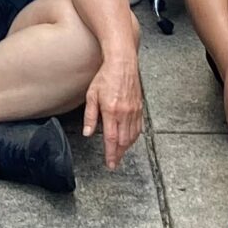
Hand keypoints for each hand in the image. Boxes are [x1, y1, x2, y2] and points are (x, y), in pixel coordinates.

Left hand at [82, 52, 143, 169]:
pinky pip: (138, 127)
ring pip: (132, 136)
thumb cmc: (106, 76)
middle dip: (119, 154)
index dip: (111, 154)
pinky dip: (134, 136)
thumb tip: (88, 132)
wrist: (122, 63)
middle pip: (123, 141)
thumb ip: (90, 116)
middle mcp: (125, 113)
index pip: (111, 139)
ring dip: (126, 147)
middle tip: (114, 162)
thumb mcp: (92, 95)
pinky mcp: (139, 107)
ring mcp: (134, 110)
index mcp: (112, 111)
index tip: (110, 163)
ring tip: (120, 153)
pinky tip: (129, 139)